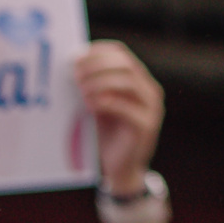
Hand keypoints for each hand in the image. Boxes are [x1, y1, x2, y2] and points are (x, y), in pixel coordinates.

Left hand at [76, 41, 163, 196]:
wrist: (122, 170)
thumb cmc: (107, 137)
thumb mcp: (99, 108)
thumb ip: (93, 89)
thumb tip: (71, 70)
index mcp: (139, 81)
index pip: (122, 54)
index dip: (99, 52)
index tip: (76, 56)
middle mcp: (149, 91)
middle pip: (125, 64)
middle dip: (97, 66)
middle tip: (75, 73)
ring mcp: (151, 108)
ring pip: (127, 82)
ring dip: (100, 82)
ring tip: (80, 90)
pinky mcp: (145, 126)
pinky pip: (126, 107)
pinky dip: (105, 102)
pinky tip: (89, 105)